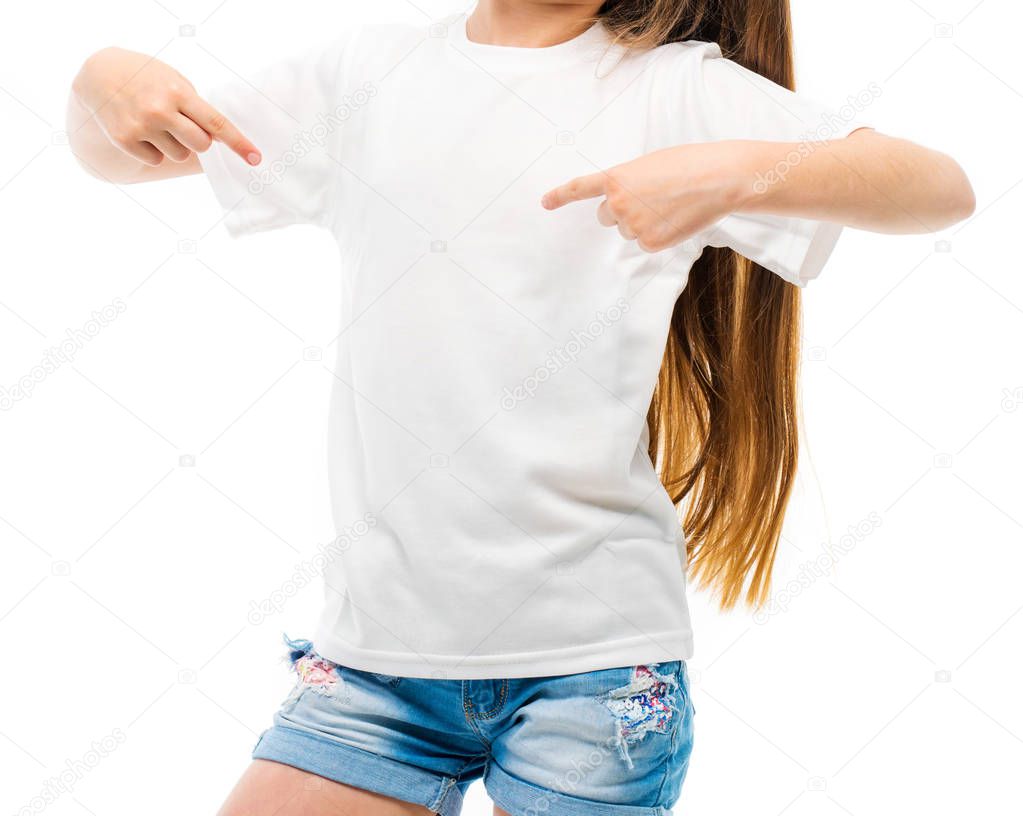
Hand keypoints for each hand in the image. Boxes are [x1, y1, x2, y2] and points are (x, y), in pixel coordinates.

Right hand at [73, 47, 259, 167]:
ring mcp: (141, 126)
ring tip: (156, 123)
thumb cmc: (148, 78)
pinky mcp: (125, 140)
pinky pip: (157, 160)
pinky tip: (141, 129)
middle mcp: (160, 110)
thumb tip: (216, 141)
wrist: (99, 74)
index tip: (256, 159)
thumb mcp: (174, 81)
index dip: (238, 143)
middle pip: (201, 145)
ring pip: (179, 155)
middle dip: (199, 141)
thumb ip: (196, 108)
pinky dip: (153, 150)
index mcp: (178, 92)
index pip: (216, 123)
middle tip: (183, 125)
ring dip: (174, 144)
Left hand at [541, 142, 754, 251]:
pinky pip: (645, 242)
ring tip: (671, 205)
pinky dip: (658, 234)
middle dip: (621, 210)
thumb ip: (630, 182)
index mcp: (616, 178)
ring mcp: (633, 226)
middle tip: (650, 198)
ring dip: (643, 221)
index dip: (560, 196)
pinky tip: (676, 219)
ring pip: (627, 230)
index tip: (544, 203)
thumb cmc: (690, 164)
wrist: (719, 179)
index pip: (580, 188)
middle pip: (606, 215)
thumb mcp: (650, 165)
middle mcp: (617, 204)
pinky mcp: (650, 243)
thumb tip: (627, 204)